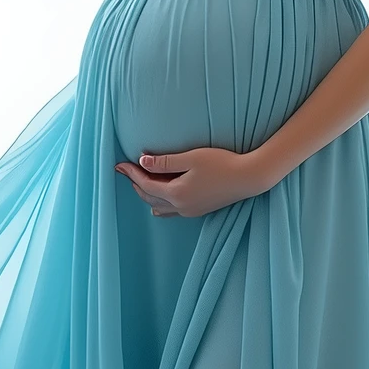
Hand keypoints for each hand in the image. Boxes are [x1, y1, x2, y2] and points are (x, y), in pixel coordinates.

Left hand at [115, 146, 267, 216]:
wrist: (248, 177)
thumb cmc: (221, 164)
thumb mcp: (191, 158)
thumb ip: (165, 162)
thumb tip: (142, 161)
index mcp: (177, 194)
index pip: (146, 184)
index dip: (131, 173)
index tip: (119, 164)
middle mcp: (181, 206)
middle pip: (149, 198)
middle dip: (135, 184)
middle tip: (124, 171)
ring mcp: (190, 211)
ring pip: (159, 207)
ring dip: (147, 195)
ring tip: (139, 182)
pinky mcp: (199, 210)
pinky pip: (171, 210)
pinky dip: (160, 202)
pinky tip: (160, 199)